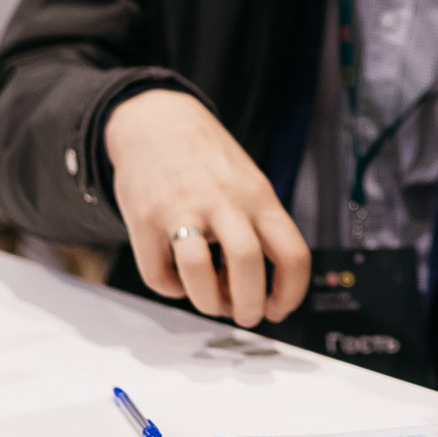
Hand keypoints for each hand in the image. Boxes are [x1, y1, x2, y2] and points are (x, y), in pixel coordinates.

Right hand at [103, 88, 309, 327]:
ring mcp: (181, 209)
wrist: (155, 120)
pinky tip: (179, 278)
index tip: (278, 309)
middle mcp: (223, 201)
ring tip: (211, 302)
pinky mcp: (144, 218)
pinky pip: (159, 274)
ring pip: (198, 273)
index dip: (290, 294)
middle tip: (245, 316)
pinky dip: (172, 289)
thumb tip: (262, 290)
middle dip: (249, 306)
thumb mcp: (249, 182)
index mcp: (258, 196)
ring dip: (208, 303)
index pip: (292, 254)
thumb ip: (259, 229)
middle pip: (247, 264)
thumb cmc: (207, 160)